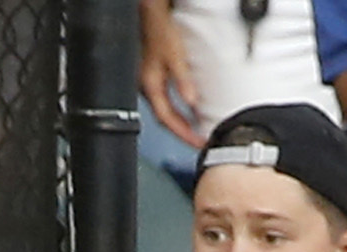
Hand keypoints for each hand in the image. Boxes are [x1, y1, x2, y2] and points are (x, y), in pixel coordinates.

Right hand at [139, 0, 203, 141]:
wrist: (148, 15)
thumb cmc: (158, 30)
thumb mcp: (174, 56)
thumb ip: (182, 80)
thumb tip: (192, 103)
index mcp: (150, 86)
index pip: (167, 120)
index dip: (183, 134)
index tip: (198, 142)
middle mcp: (147, 89)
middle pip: (165, 120)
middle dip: (182, 133)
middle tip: (199, 141)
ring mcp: (148, 84)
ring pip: (165, 111)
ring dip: (180, 123)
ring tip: (195, 130)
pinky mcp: (153, 78)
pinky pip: (165, 101)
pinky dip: (177, 109)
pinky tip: (187, 110)